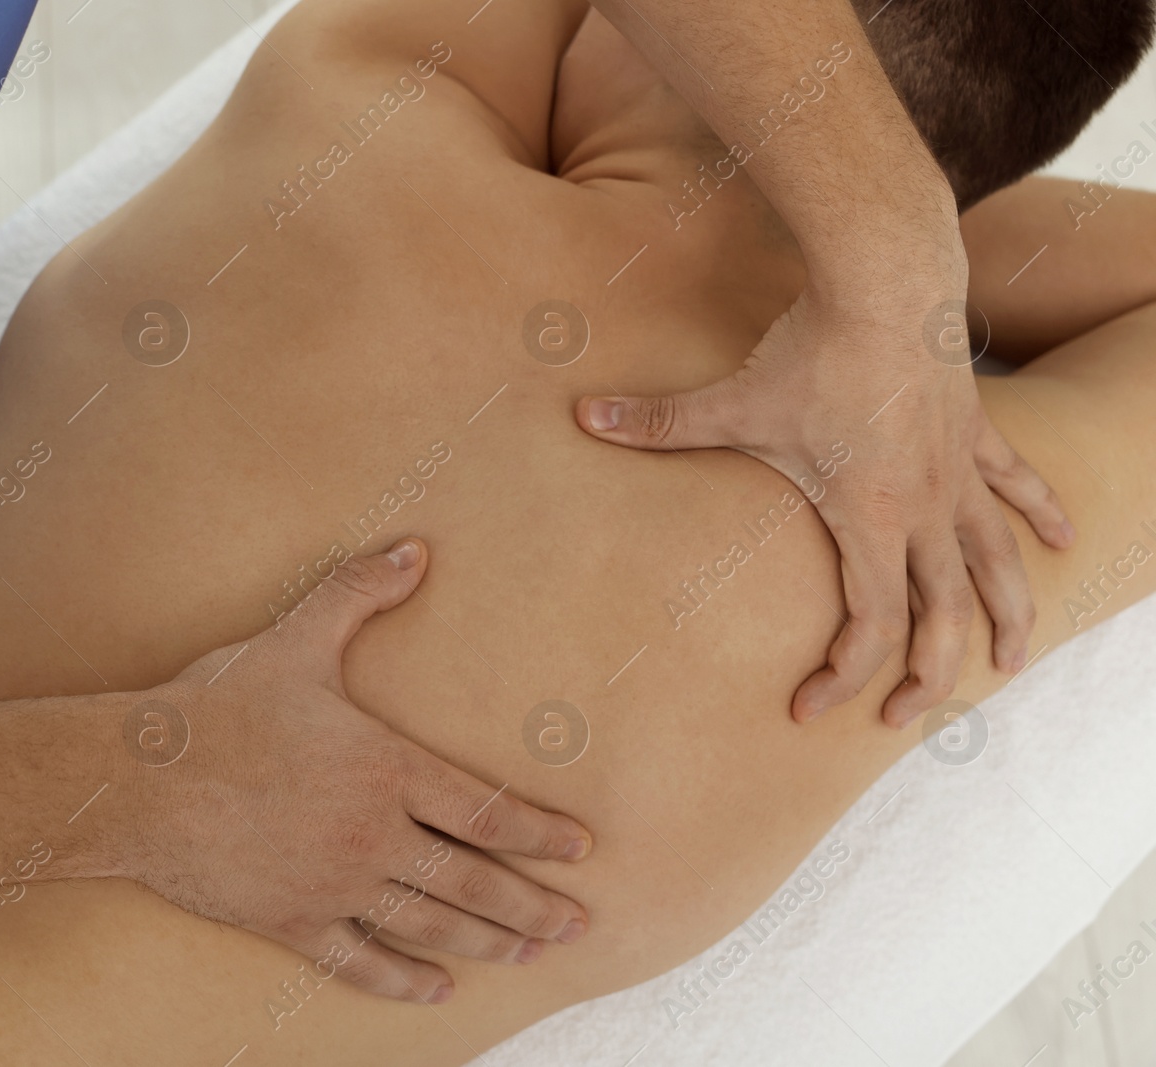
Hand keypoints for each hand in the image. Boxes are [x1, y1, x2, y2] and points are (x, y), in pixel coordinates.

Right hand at [109, 539, 591, 1002]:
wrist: (138, 778)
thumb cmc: (218, 706)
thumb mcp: (296, 640)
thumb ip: (359, 593)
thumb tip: (415, 548)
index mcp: (386, 769)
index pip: (486, 810)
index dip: (540, 832)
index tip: (581, 848)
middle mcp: (372, 835)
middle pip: (473, 881)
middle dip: (532, 905)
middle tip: (578, 925)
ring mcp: (333, 884)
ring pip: (429, 923)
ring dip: (487, 942)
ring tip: (529, 953)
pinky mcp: (290, 920)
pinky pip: (359, 960)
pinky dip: (402, 979)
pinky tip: (437, 990)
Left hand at [577, 281, 1073, 727]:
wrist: (887, 279)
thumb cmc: (812, 350)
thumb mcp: (731, 400)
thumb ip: (657, 422)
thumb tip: (582, 416)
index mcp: (871, 519)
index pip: (871, 625)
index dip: (843, 676)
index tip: (808, 706)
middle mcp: (926, 507)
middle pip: (946, 615)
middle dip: (932, 677)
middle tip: (903, 719)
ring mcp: (957, 471)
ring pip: (997, 562)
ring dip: (1009, 614)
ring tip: (1014, 660)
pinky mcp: (975, 430)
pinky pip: (1017, 484)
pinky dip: (1041, 514)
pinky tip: (1066, 543)